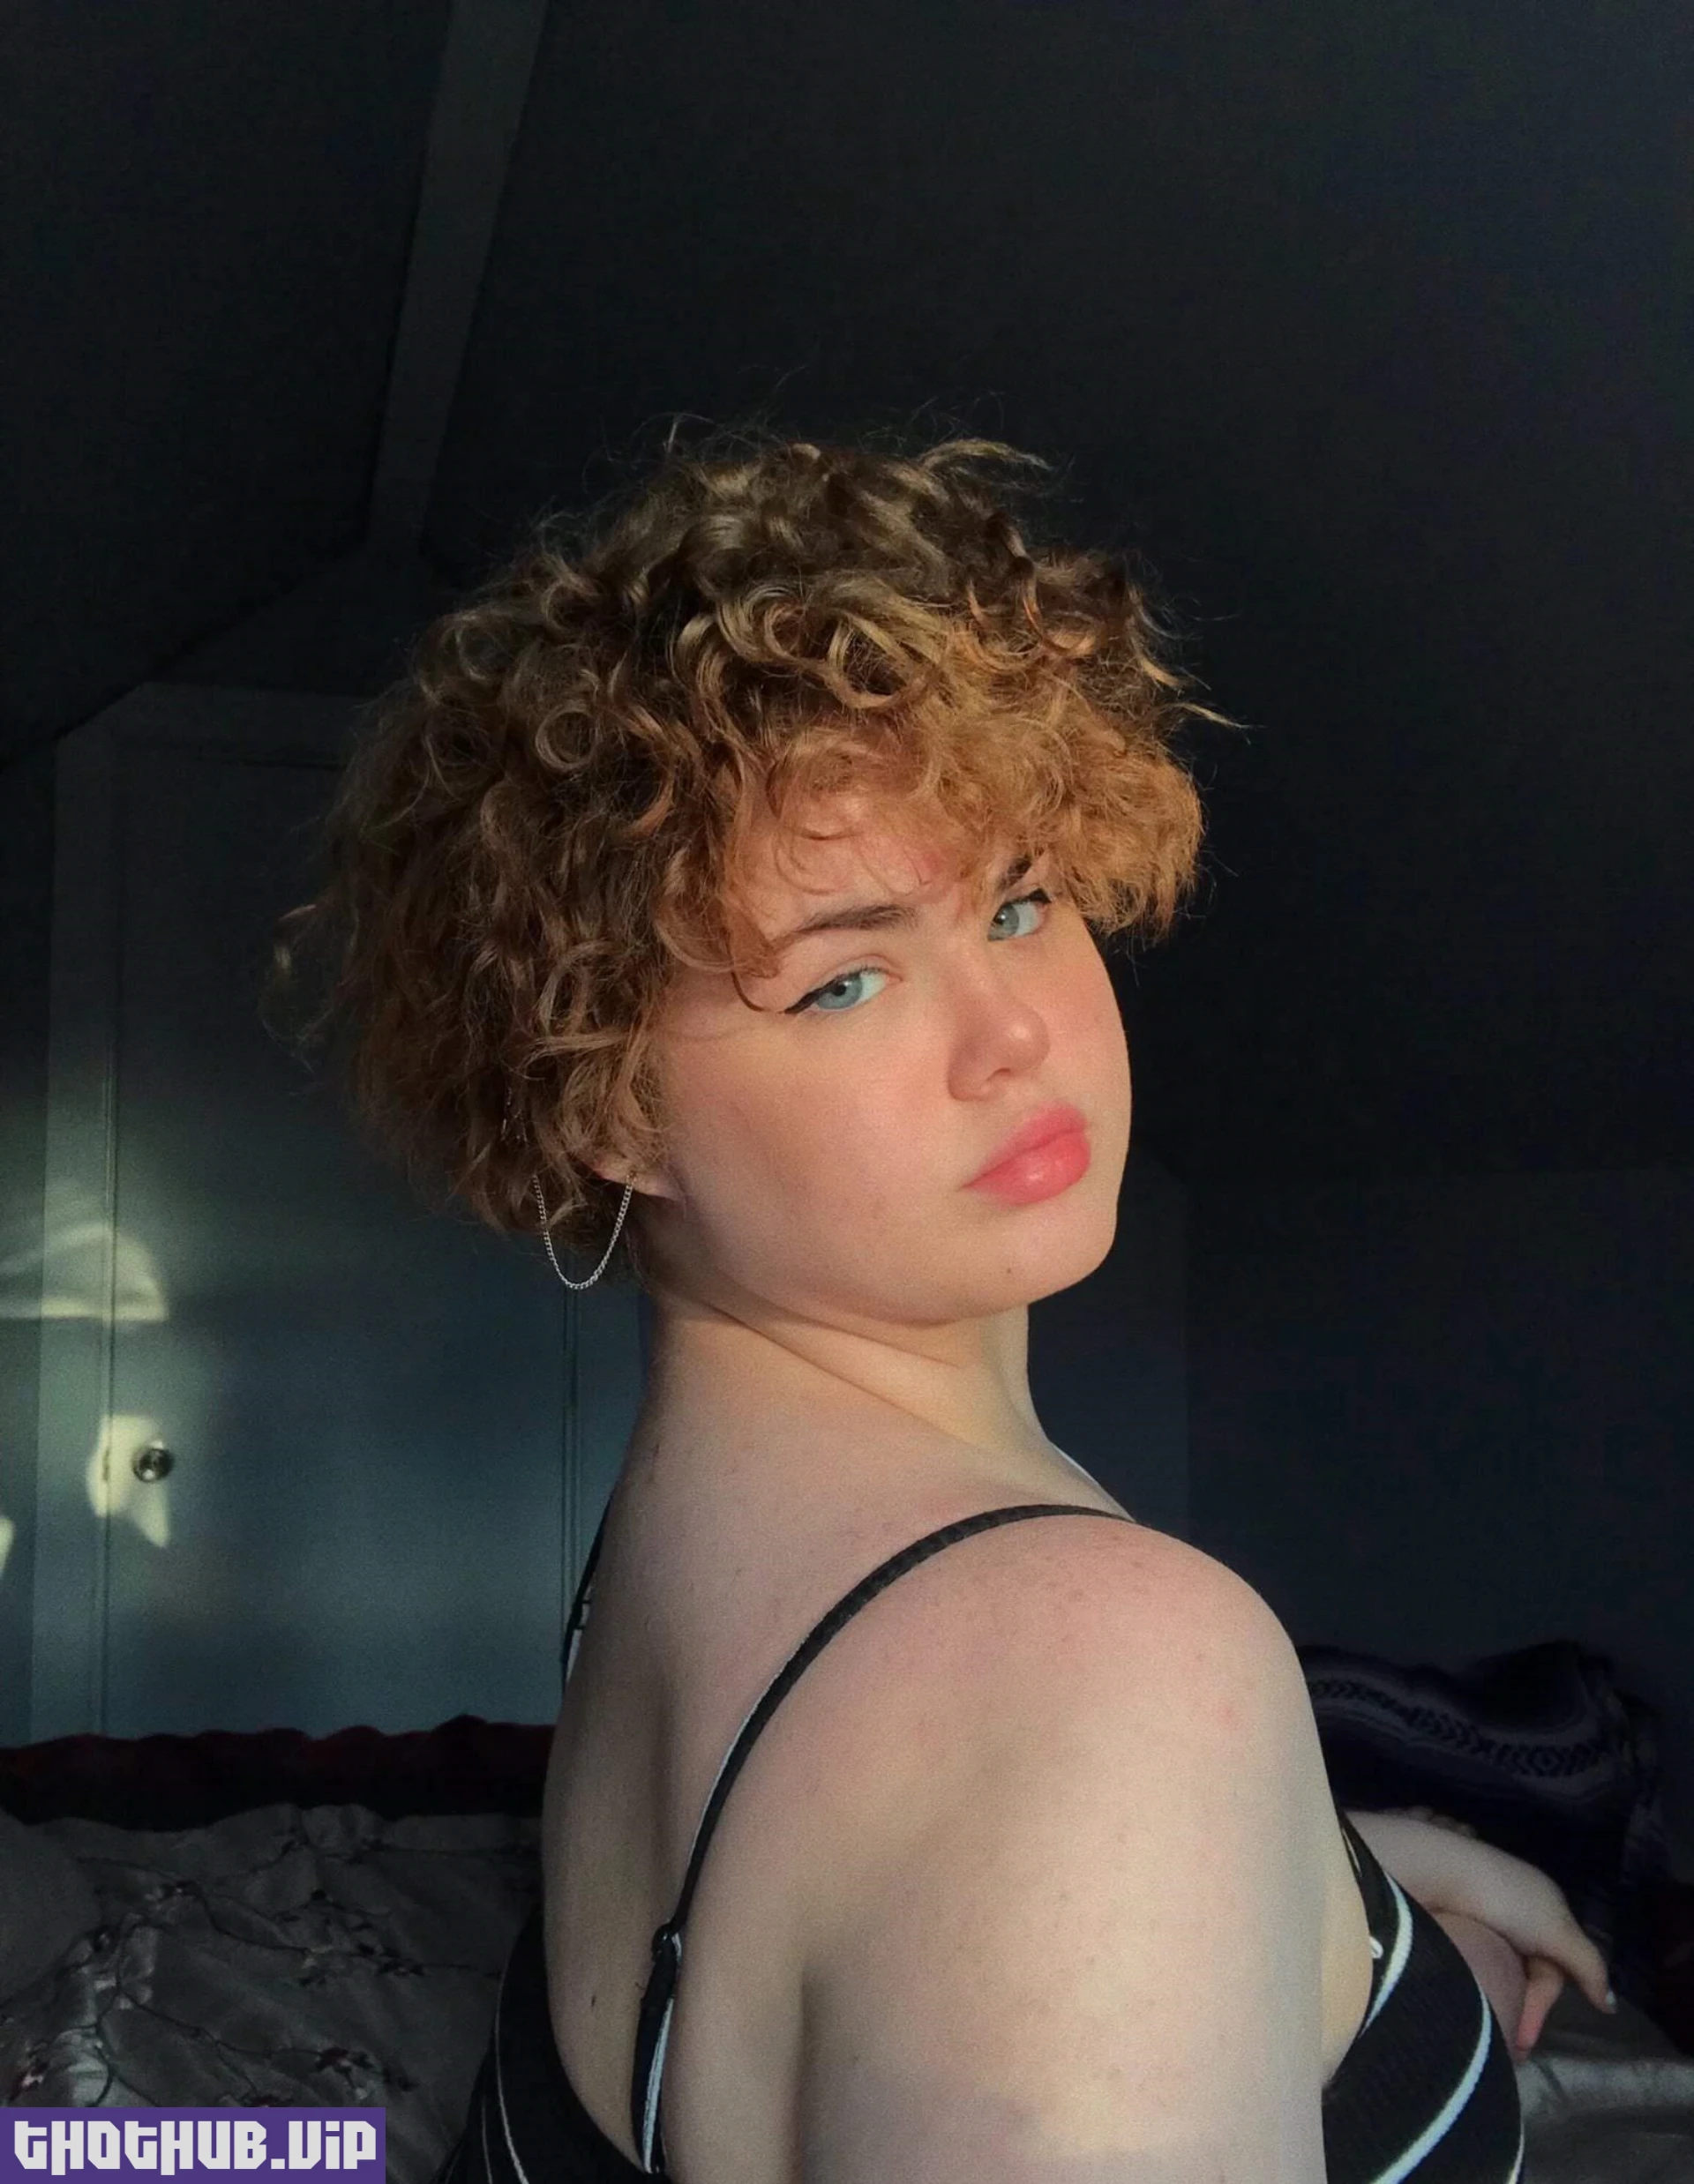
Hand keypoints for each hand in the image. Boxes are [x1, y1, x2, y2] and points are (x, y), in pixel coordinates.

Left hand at [1348, 1808, 1613, 2059]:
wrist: (1439, 1869)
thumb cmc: (1505, 1900)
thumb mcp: (1557, 1932)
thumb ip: (1588, 1966)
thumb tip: (1608, 2003)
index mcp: (1543, 1902)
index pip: (1554, 1966)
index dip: (1542, 2002)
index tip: (1524, 2037)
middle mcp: (1514, 1904)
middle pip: (1527, 1967)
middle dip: (1520, 2004)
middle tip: (1504, 2039)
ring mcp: (1480, 1907)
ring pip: (1499, 1962)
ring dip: (1497, 1990)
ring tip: (1484, 2022)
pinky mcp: (1451, 1910)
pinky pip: (1472, 1950)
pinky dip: (1473, 1972)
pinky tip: (1464, 1988)